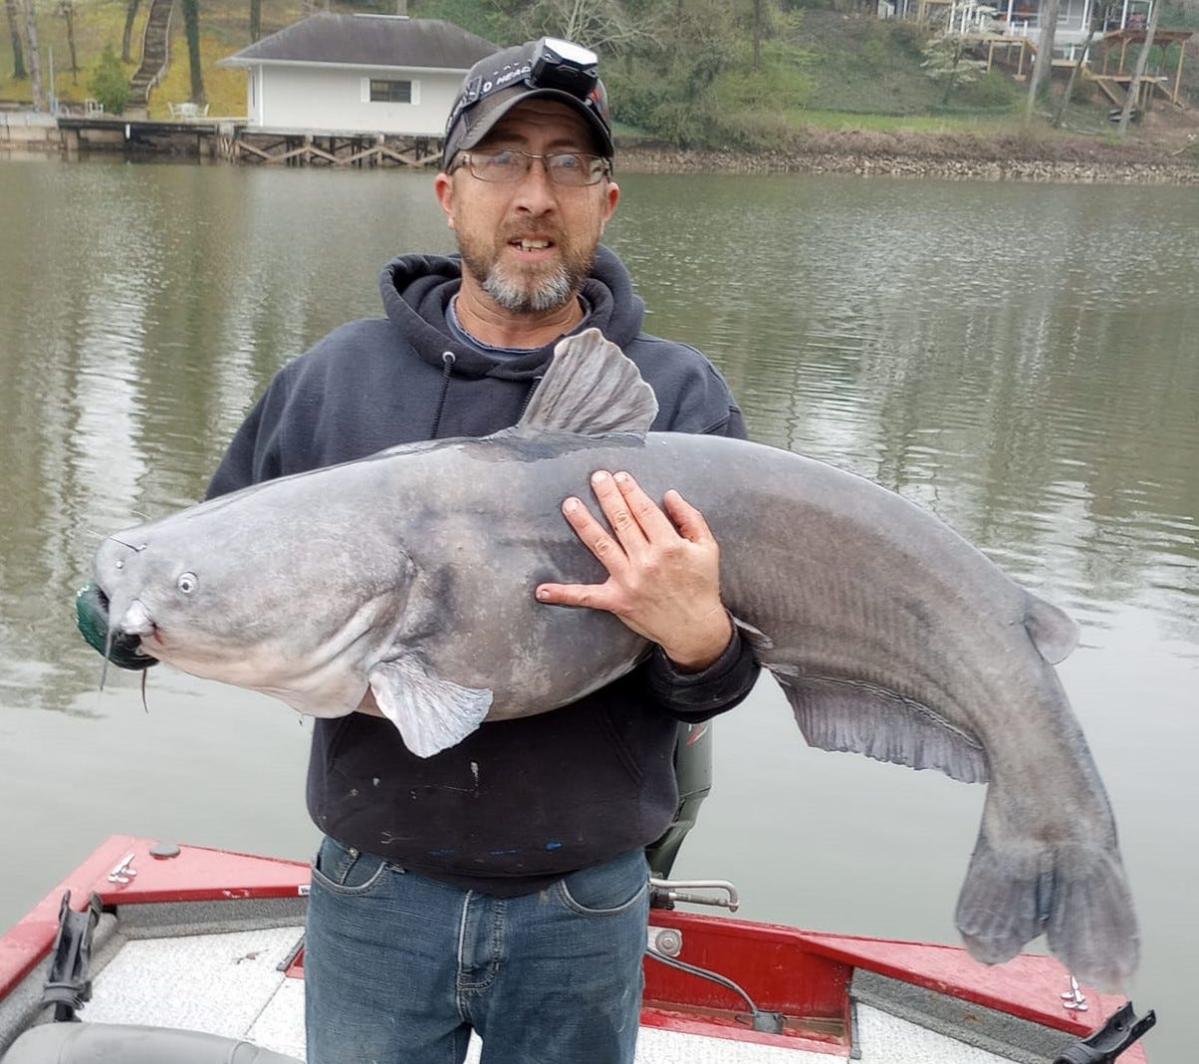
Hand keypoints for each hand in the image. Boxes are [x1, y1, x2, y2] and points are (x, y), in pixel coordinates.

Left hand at [535, 470, 732, 670]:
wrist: (695, 628)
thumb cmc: (701, 585)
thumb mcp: (707, 548)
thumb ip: (690, 518)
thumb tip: (669, 495)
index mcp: (669, 546)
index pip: (644, 510)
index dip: (630, 491)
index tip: (620, 476)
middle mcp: (647, 560)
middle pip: (621, 520)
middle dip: (607, 495)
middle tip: (596, 477)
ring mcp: (629, 580)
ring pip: (601, 545)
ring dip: (583, 523)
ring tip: (569, 504)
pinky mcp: (617, 600)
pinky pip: (586, 597)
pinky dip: (564, 594)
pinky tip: (542, 591)